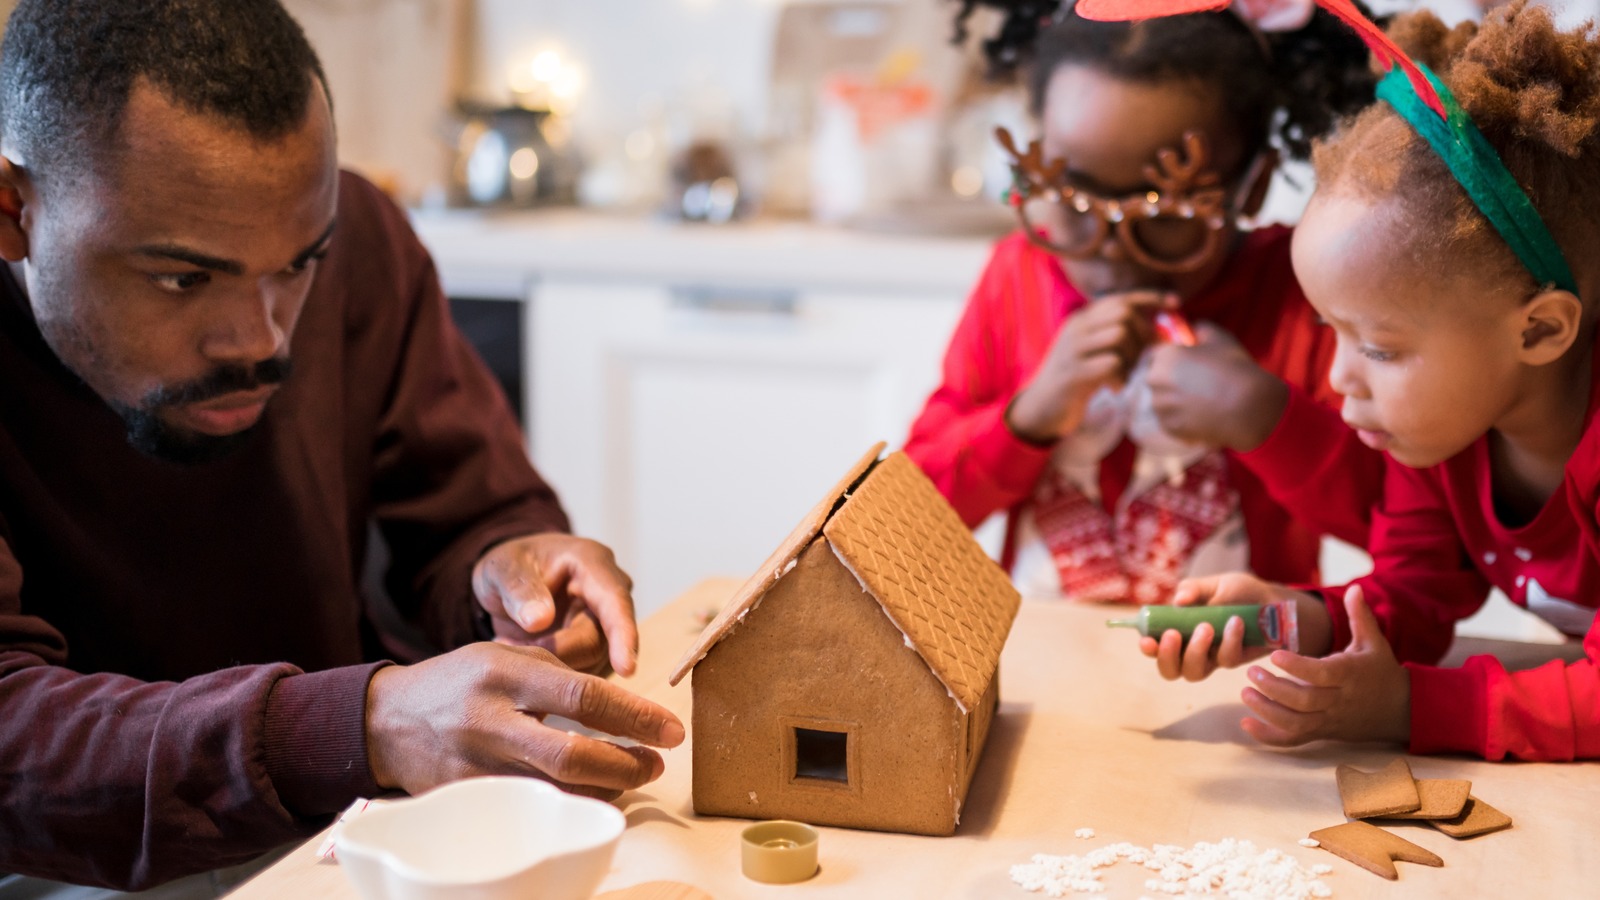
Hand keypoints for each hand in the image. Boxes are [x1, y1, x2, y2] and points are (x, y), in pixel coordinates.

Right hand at [365, 642, 684, 799]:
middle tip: (656, 762)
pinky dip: (567, 803)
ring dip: (605, 789)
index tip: (671, 730)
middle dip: (627, 764)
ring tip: (631, 775)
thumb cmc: (460, 681)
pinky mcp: (466, 799)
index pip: (584, 697)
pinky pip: (529, 808)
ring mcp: (474, 766)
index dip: (636, 716)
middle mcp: (489, 720)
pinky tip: (589, 793)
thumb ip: (560, 674)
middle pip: (573, 756)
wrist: (387, 720)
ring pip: (554, 791)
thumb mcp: (505, 654)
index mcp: (504, 673)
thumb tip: (624, 707)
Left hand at [473, 534, 637, 676]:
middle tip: (512, 650)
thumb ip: (518, 589)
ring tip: (513, 648)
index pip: (616, 602)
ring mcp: (606, 624)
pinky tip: (528, 663)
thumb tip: (539, 620)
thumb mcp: (500, 568)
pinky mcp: (598, 649)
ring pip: (593, 663)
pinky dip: (556, 678)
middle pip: (599, 641)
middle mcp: (609, 594)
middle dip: (558, 656)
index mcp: (592, 564)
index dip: (623, 636)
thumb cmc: (510, 567)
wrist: (511, 581)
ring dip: (554, 668)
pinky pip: (584, 674)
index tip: (626, 669)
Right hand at [1007, 290, 1175, 441]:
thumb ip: (1114, 337)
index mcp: (1082, 320)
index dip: (1151, 297)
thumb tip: (1157, 334)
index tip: (1176, 303)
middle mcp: (1076, 329)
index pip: (1121, 298)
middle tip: (1145, 357)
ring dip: (1132, 356)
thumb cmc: (1075, 380)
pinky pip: (1110, 364)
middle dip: (1143, 333)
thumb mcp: (1091, 352)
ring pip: (1119, 335)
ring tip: (1127, 375)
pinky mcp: (1072, 374)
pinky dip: (1120, 377)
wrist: (1039, 408)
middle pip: (1123, 313)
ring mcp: (1072, 350)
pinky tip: (1114, 389)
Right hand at [1138, 572, 1330, 681]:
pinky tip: (1236, 621)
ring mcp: (1213, 658)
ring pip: (1194, 672)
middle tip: (1173, 635)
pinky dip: (1229, 640)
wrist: (1275, 601)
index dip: (1149, 648)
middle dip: (1167, 656)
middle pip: (1170, 670)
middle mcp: (1193, 648)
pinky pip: (1226, 659)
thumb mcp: (1216, 583)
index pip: (1156, 646)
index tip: (1147, 640)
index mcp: (1180, 629)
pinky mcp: (1235, 661)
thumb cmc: (1241, 592)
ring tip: (1207, 627)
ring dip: (1195, 651)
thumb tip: (1178, 600)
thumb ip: (1194, 588)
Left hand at [1145, 323, 1287, 450]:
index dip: (1174, 359)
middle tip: (1198, 386)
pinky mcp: (1169, 428)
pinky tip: (1203, 417)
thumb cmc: (1234, 369)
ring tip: (1203, 403)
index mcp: (1164, 356)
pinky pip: (1172, 422)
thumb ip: (1202, 329)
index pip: (1157, 355)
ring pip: (1163, 402)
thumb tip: (1195, 327)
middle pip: (1158, 379)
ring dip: (1177, 402)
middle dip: (1173, 382)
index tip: (1187, 366)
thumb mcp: (1220, 338)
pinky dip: (1183, 421)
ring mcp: (1160, 407)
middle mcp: (1155, 381)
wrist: (1247, 408)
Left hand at [1238, 585, 1410, 746]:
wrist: (1400, 710)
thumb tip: (1354, 587)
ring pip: (1296, 724)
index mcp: (1349, 675)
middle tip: (1251, 672)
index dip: (1297, 666)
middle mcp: (1338, 700)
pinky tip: (1246, 724)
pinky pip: (1294, 740)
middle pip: (1305, 701)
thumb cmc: (1380, 670)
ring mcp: (1329, 720)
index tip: (1274, 654)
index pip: (1322, 674)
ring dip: (1267, 712)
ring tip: (1245, 693)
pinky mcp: (1321, 733)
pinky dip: (1269, 737)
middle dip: (1275, 689)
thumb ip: (1359, 616)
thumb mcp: (1372, 642)